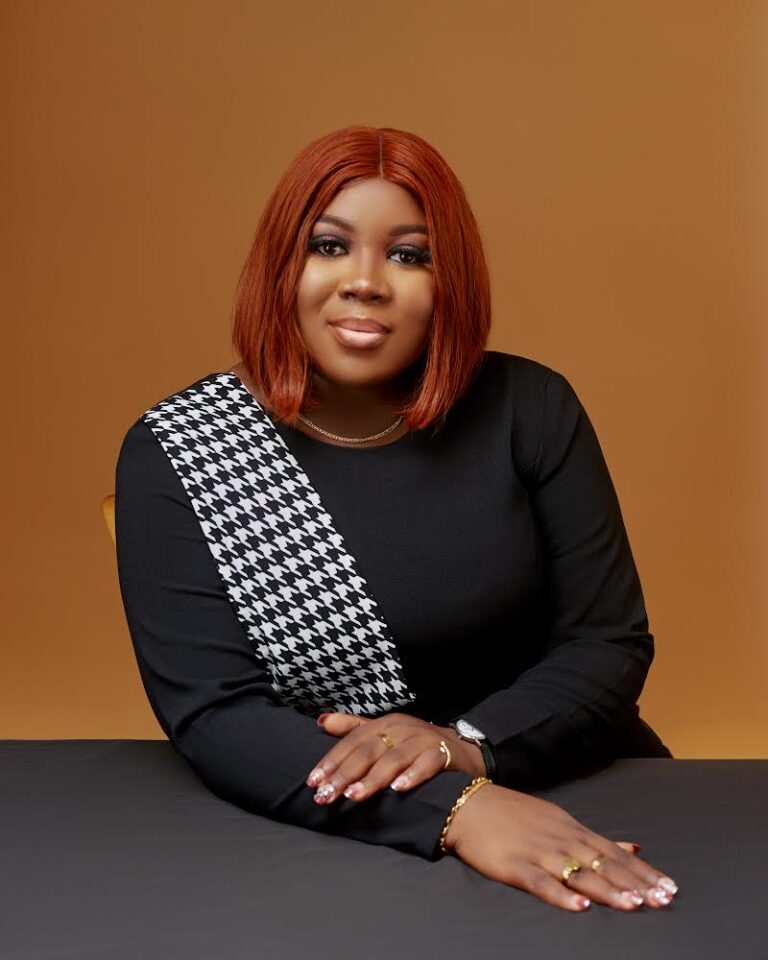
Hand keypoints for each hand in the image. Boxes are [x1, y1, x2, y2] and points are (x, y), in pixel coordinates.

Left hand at [306, 711, 483, 803]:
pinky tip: (399, 790)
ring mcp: (423, 740)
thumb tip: (321, 721)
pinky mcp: (443, 753)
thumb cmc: (414, 744)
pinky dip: (413, 775)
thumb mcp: (384, 732)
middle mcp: (401, 729)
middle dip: (344, 774)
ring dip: (373, 778)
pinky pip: (427, 763)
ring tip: (355, 796)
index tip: (313, 781)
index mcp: (384, 724)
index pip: (352, 742)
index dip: (332, 761)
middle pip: (368, 751)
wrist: (461, 750)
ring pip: (394, 758)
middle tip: (326, 795)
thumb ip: (353, 728)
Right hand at [443, 782, 679, 911]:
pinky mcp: (515, 866)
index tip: (669, 888)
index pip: (614, 852)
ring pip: (578, 873)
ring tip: (633, 904)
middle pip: (603, 864)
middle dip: (634, 883)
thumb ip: (595, 838)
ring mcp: (539, 852)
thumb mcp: (559, 820)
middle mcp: (561, 839)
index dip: (642, 872)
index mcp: (572, 830)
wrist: (468, 805)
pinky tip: (579, 907)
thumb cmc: (514, 815)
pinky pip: (541, 883)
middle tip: (662, 900)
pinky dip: (560, 895)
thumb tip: (634, 846)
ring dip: (606, 889)